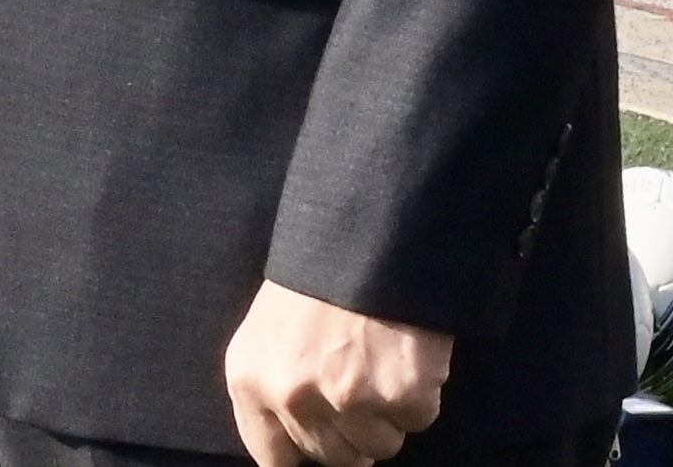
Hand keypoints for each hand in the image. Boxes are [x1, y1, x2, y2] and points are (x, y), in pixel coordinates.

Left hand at [222, 281, 449, 466]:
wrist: (372, 229)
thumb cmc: (320, 274)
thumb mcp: (269, 328)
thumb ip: (273, 388)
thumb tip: (295, 445)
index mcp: (250, 379)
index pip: (273, 457)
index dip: (304, 451)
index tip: (327, 436)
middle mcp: (293, 396)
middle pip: (334, 457)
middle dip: (353, 429)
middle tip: (362, 379)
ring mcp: (347, 398)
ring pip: (380, 446)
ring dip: (389, 414)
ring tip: (383, 359)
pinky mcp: (399, 394)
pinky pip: (419, 420)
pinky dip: (422, 393)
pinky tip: (408, 351)